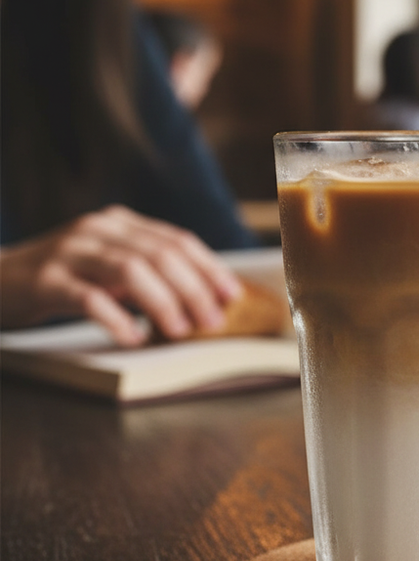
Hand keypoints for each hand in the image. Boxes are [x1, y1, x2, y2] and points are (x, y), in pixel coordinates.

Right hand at [0, 205, 243, 345]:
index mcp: (118, 224)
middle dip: (193, 290)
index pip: (176, 240)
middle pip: (160, 254)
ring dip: (163, 302)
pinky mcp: (44, 280)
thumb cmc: (62, 279)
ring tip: (179, 331)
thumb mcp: (108, 268)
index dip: (209, 268)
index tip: (232, 295)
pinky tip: (134, 337)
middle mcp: (97, 230)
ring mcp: (69, 252)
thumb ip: (147, 274)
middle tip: (211, 322)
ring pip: (130, 270)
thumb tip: (201, 299)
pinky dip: (117, 319)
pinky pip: (88, 298)